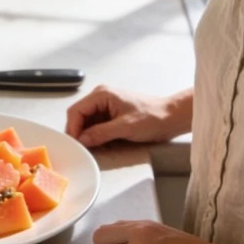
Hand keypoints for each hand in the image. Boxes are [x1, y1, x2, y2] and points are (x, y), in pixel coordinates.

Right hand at [65, 85, 187, 147]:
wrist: (171, 117)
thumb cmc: (153, 117)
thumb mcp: (125, 127)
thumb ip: (101, 133)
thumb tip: (82, 140)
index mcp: (101, 94)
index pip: (76, 111)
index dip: (73, 128)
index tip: (75, 144)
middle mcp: (100, 97)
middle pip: (79, 116)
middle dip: (79, 133)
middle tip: (82, 149)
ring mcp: (105, 106)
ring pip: (86, 123)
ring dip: (88, 136)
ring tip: (93, 148)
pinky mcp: (111, 115)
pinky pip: (96, 126)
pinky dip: (96, 136)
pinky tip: (101, 145)